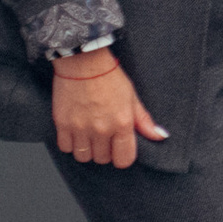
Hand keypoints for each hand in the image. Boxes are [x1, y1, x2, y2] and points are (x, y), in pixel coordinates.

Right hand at [51, 48, 166, 168]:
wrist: (84, 62)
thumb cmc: (110, 77)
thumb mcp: (132, 97)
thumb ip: (144, 121)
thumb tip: (160, 136)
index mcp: (122, 123)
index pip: (124, 159)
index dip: (122, 156)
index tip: (119, 149)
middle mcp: (101, 129)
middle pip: (103, 159)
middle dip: (105, 151)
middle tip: (104, 137)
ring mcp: (80, 127)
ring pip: (83, 157)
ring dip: (87, 150)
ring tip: (89, 136)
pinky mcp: (62, 123)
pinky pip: (65, 147)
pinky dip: (70, 143)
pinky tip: (76, 132)